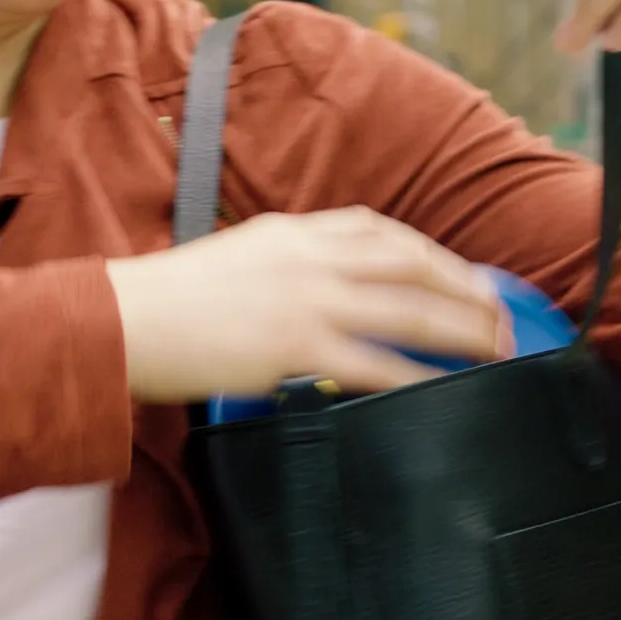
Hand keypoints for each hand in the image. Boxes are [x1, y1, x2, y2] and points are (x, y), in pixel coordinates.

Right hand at [107, 208, 512, 402]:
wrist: (121, 319)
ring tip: (494, 349)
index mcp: (293, 232)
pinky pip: (374, 362)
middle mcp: (310, 257)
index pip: (380, 231)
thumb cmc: (168, 298)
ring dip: (460, 328)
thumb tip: (321, 295)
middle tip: (498, 314)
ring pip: (408, 308)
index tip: (458, 272)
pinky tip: (442, 388)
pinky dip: (416, 376)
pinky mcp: (294, 346)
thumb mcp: (235, 259)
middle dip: (464, 288)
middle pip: (411, 263)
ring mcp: (306, 300)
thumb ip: (284, 267)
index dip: (429, 252)